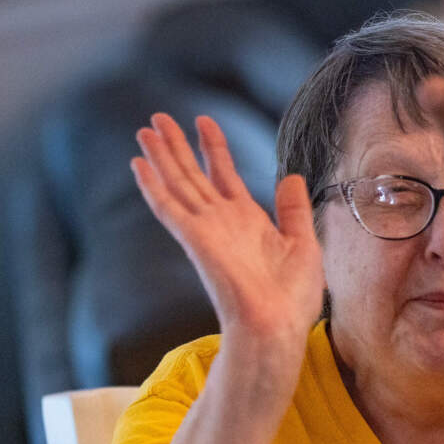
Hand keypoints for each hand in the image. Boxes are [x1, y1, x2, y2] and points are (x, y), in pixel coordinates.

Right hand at [132, 113, 323, 347]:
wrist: (277, 326)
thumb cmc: (293, 298)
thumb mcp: (304, 243)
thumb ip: (293, 210)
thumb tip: (290, 176)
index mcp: (248, 222)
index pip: (224, 175)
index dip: (213, 147)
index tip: (204, 121)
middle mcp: (223, 222)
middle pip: (193, 175)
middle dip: (177, 146)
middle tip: (158, 118)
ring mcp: (206, 230)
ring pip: (178, 184)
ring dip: (161, 156)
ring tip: (145, 128)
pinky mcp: (195, 240)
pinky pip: (169, 207)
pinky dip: (153, 185)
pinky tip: (139, 164)